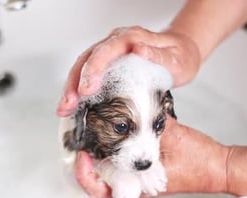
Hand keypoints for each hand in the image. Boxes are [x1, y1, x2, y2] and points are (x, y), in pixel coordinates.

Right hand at [56, 26, 200, 116]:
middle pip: (87, 60)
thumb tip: (136, 49)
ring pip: (83, 68)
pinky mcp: (109, 65)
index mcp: (130, 38)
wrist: (182, 53)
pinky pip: (88, 75)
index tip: (86, 90)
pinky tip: (73, 107)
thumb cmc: (180, 57)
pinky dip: (78, 91)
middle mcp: (116, 43)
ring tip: (64, 109)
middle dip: (74, 83)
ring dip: (71, 89)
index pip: (105, 51)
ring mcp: (110, 53)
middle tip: (67, 105)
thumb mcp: (176, 59)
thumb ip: (157, 55)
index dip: (92, 70)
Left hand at [74, 118, 229, 197]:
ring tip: (89, 134)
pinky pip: (122, 161)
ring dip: (96, 154)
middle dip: (84, 158)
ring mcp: (139, 178)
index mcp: (138, 186)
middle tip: (77, 139)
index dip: (84, 174)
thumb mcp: (171, 136)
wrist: (219, 166)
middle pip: (97, 178)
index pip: (99, 189)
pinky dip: (113, 147)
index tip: (83, 155)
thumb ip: (147, 121)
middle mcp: (135, 185)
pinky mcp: (145, 168)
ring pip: (107, 169)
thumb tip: (129, 101)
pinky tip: (111, 132)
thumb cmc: (200, 162)